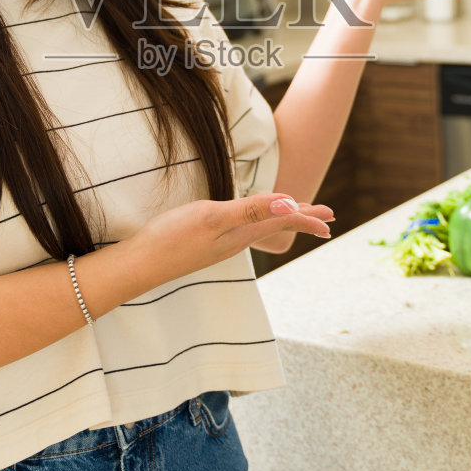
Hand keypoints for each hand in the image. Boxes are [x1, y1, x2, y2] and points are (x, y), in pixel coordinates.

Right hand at [123, 194, 334, 283]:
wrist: (140, 264)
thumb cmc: (173, 238)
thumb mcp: (214, 217)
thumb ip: (251, 210)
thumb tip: (291, 205)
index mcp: (242, 232)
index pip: (283, 221)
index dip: (307, 217)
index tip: (330, 217)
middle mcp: (235, 240)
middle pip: (276, 227)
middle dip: (302, 221)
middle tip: (327, 220)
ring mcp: (220, 244)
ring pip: (261, 229)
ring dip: (283, 223)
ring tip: (297, 219)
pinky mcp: (205, 243)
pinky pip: (244, 232)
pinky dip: (259, 225)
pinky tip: (250, 225)